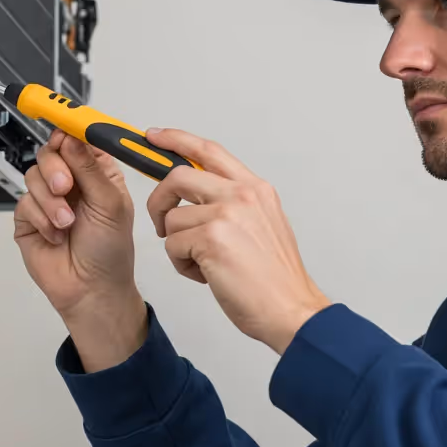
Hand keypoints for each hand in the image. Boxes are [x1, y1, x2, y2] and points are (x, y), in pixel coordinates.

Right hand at [15, 129, 145, 370]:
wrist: (91, 290)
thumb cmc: (110, 250)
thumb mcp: (110, 204)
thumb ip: (90, 168)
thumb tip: (72, 136)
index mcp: (97, 171)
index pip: (79, 139)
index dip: (70, 131)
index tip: (64, 132)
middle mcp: (72, 180)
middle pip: (50, 151)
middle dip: (56, 168)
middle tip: (65, 187)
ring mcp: (48, 198)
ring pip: (34, 175)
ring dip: (51, 201)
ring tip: (67, 223)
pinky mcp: (29, 217)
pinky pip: (24, 202)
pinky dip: (41, 218)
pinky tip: (56, 235)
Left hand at [145, 128, 330, 353]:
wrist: (291, 310)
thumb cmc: (275, 278)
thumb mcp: (262, 224)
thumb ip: (233, 204)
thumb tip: (196, 196)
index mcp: (255, 189)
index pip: (208, 151)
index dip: (176, 140)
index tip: (154, 136)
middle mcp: (242, 195)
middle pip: (177, 176)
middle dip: (159, 200)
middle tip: (161, 224)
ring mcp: (226, 215)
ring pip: (172, 219)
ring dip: (178, 246)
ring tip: (204, 264)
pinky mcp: (211, 239)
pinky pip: (172, 245)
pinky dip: (182, 265)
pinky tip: (207, 275)